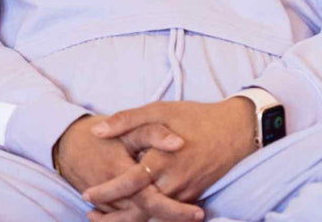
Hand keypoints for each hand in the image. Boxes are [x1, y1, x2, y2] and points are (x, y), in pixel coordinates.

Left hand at [82, 98, 256, 221]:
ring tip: (105, 219)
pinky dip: (149, 216)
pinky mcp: (192, 198)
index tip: (87, 194)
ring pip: (153, 215)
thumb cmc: (194, 117)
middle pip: (139, 209)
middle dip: (114, 218)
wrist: (234, 131)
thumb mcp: (159, 110)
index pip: (129, 182)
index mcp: (162, 159)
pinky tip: (132, 212)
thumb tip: (97, 131)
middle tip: (91, 217)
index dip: (107, 191)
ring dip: (128, 220)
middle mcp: (173, 182)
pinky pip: (166, 213)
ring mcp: (184, 194)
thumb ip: (127, 120)